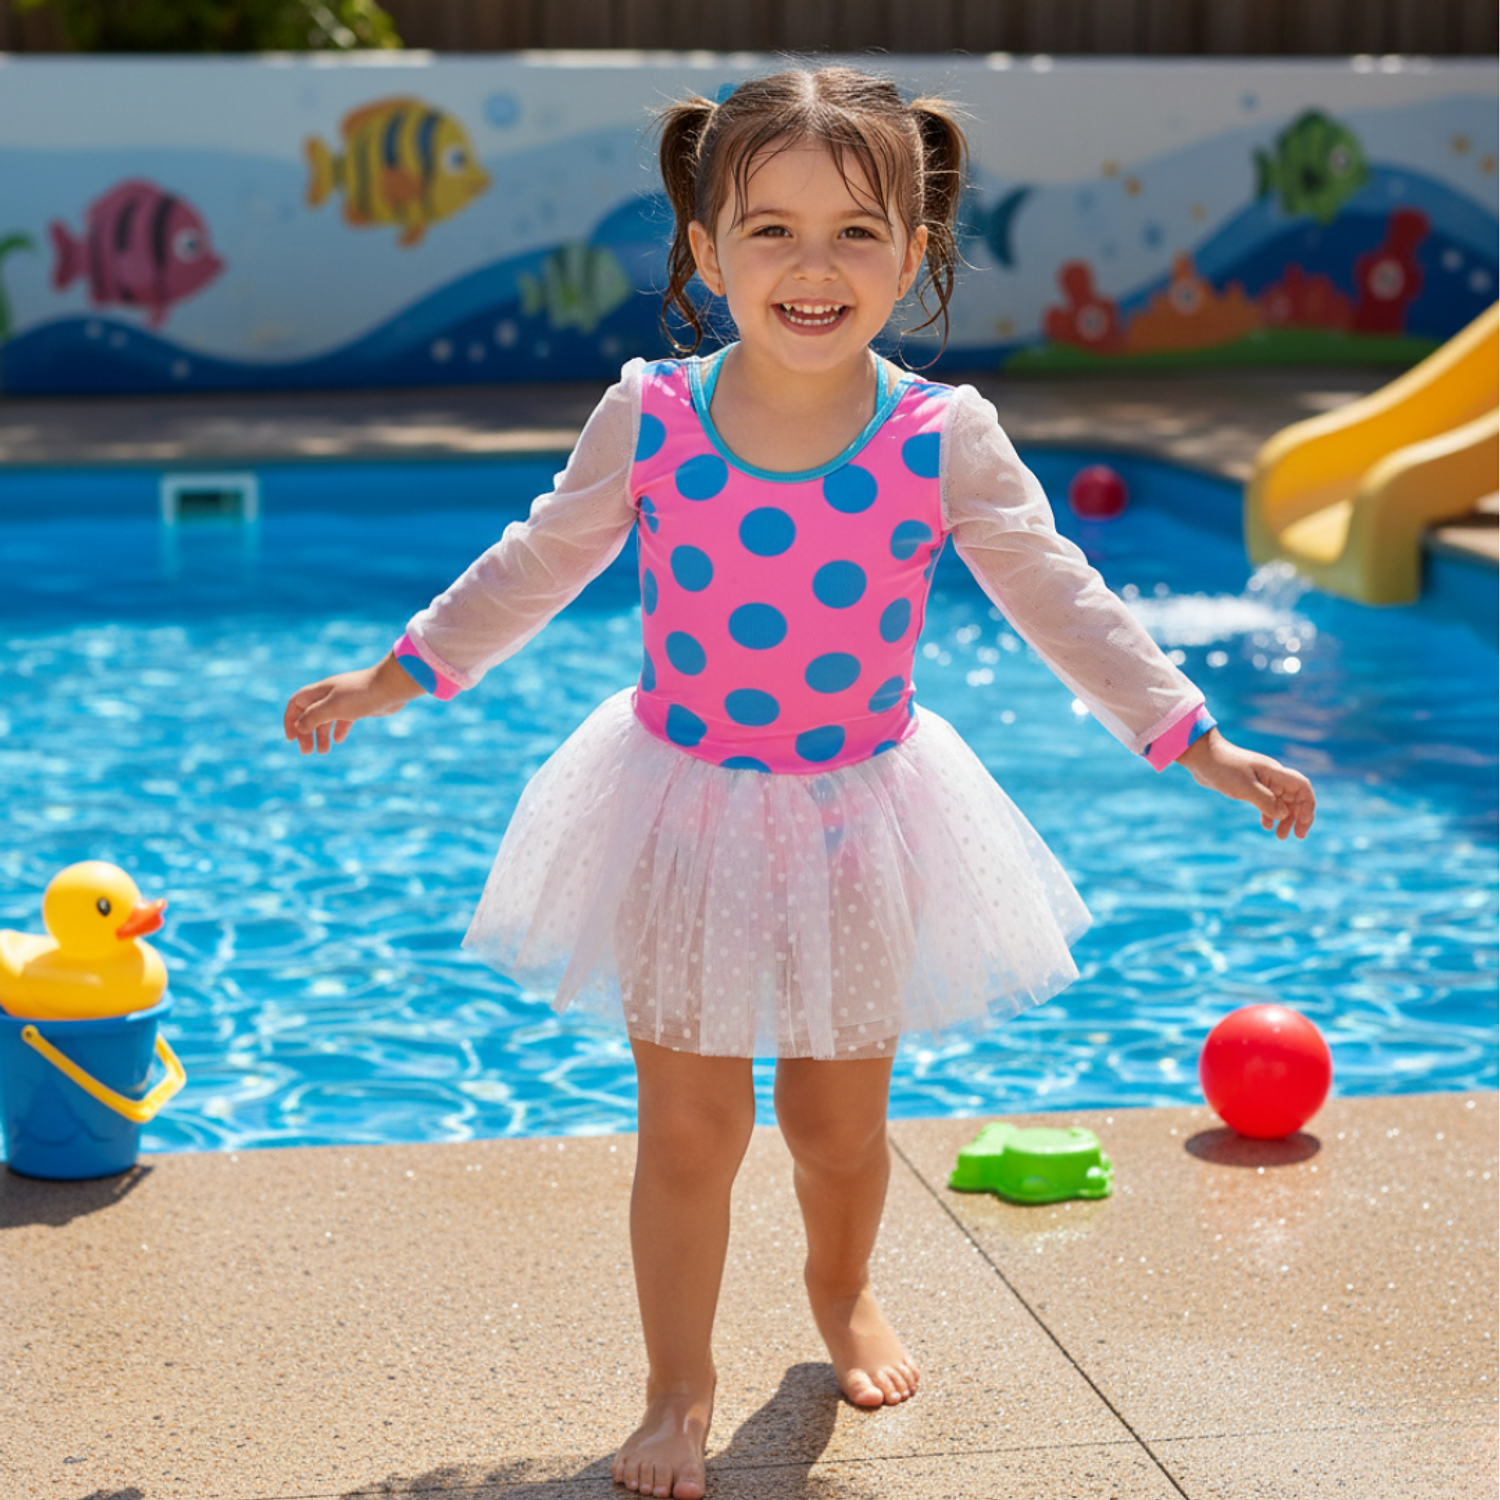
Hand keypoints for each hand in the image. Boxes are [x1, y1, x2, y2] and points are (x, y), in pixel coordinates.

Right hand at [283, 653, 425, 754]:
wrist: (392, 687)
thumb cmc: (361, 695)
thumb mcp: (333, 708)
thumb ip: (313, 717)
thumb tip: (300, 727)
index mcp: (320, 691)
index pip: (296, 703)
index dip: (290, 719)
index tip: (291, 739)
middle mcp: (330, 694)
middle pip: (310, 714)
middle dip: (306, 733)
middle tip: (306, 752)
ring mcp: (345, 700)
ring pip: (327, 719)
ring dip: (322, 735)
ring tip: (323, 752)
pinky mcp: (358, 707)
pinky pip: (343, 719)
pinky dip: (339, 729)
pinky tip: (340, 740)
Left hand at [1177, 729, 1315, 839]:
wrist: (1201, 756)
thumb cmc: (1223, 768)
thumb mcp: (1245, 787)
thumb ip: (1265, 801)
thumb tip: (1284, 815)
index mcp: (1275, 773)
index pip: (1302, 788)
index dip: (1308, 806)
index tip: (1304, 823)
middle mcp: (1272, 777)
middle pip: (1295, 797)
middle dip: (1299, 816)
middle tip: (1298, 836)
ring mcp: (1262, 781)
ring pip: (1281, 801)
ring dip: (1285, 818)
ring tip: (1280, 836)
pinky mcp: (1250, 786)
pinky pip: (1266, 802)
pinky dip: (1269, 815)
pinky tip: (1266, 826)